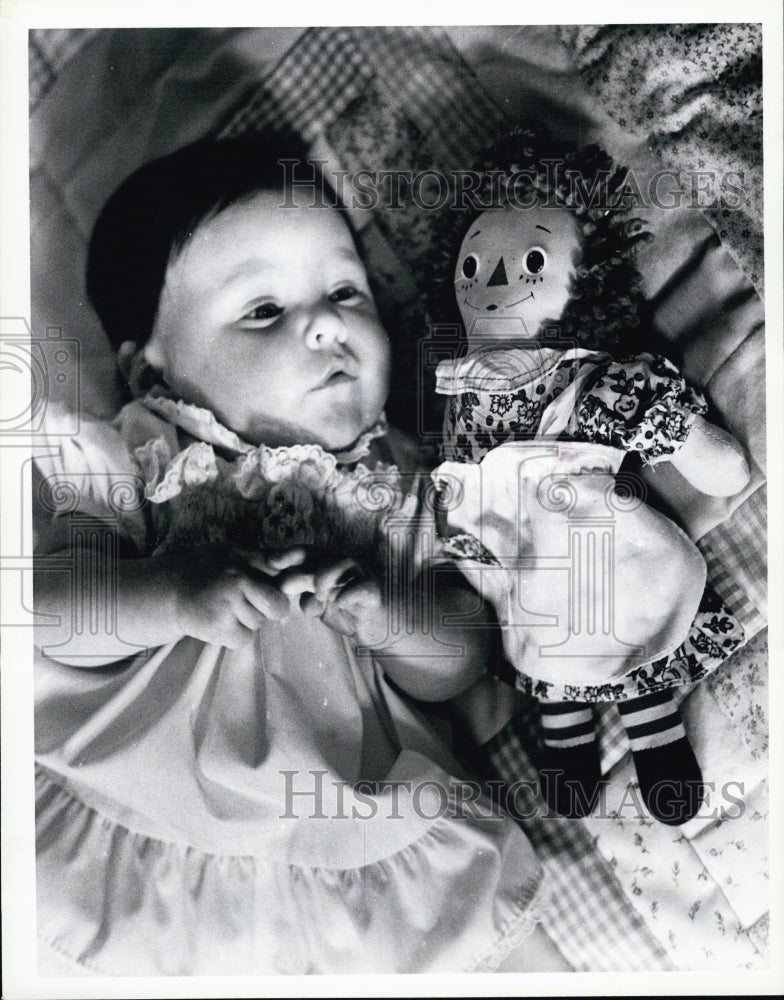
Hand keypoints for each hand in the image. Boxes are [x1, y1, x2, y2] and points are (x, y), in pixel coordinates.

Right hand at [170, 543, 306, 648]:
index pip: (281, 583)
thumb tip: (299, 558)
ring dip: (249, 621)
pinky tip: (222, 622)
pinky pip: (244, 639)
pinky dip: (237, 635)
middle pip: (277, 609)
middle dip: (270, 609)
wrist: (171, 590)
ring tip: (227, 609)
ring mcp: (227, 608)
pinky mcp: (218, 629)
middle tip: (249, 602)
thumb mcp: (234, 553)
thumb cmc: (208, 568)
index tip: (271, 591)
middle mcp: (237, 585)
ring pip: (259, 624)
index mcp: (244, 565)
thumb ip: (264, 557)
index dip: (281, 590)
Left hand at [279, 557, 388, 645]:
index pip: (309, 553)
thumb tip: (284, 586)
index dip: (290, 554)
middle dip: (302, 567)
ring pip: (344, 563)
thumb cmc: (347, 614)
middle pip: (323, 555)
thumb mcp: (319, 605)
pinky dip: (349, 593)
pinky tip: (339, 604)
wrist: (375, 631)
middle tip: (285, 586)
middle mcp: (345, 567)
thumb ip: (304, 593)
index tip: (271, 562)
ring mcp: (361, 577)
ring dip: (326, 577)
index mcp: (330, 566)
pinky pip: (363, 587)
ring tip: (319, 596)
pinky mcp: (374, 592)